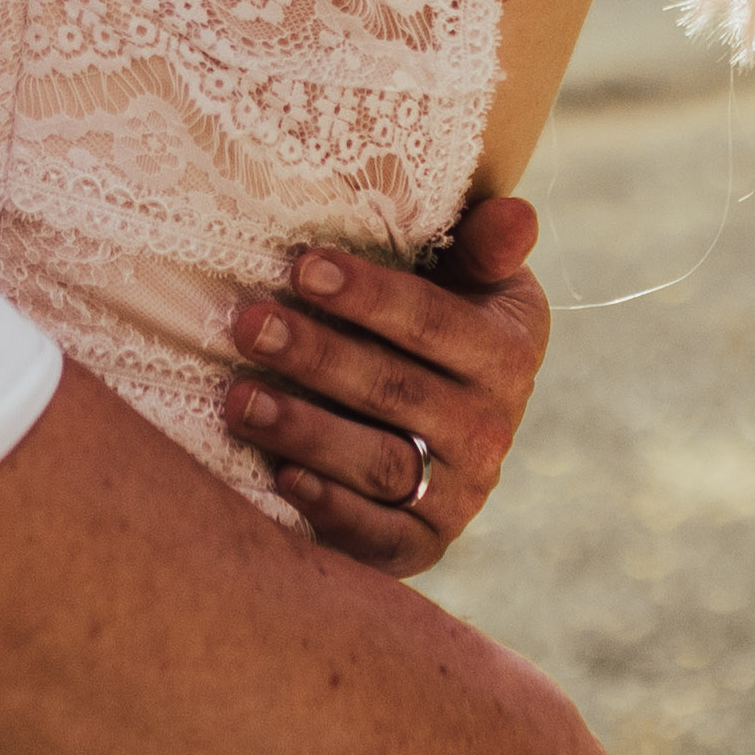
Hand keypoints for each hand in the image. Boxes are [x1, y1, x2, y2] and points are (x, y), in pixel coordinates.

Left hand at [221, 194, 545, 578]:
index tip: (303, 266)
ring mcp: (462, 493)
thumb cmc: (441, 324)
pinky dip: (333, 512)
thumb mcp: (474, 279)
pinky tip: (279, 477)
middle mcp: (491, 429)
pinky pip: (382, 537)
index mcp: (507, 354)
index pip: (434, 322)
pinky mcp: (425, 543)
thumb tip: (516, 211)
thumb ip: (485, 245)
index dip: (369, 295)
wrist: (451, 423)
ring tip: (239, 399)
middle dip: (317, 356)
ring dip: (306, 431)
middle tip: (249, 325)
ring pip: (382, 464)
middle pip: (397, 391)